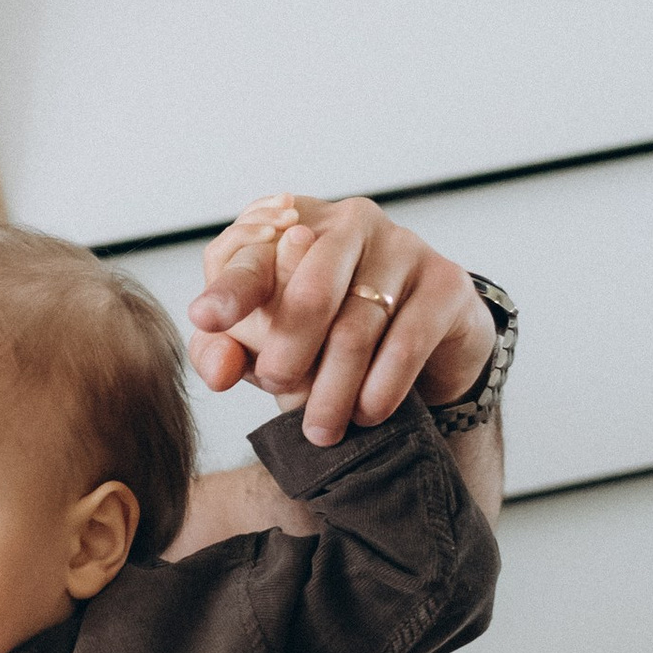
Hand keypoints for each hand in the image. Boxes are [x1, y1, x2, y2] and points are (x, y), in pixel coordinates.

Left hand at [189, 193, 494, 446]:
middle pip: (311, 290)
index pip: (252, 255)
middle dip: (289, 351)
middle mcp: (347, 223)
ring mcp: (402, 246)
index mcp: (290, 225)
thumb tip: (216, 373)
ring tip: (320, 429)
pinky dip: (382, 385)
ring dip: (334, 387)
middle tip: (278, 390)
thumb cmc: (324, 335)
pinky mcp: (445, 280)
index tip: (206, 319)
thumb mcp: (264, 340)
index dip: (230, 290)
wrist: (422, 344)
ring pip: (358, 325)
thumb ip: (225, 350)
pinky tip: (367, 412)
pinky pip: (408, 339)